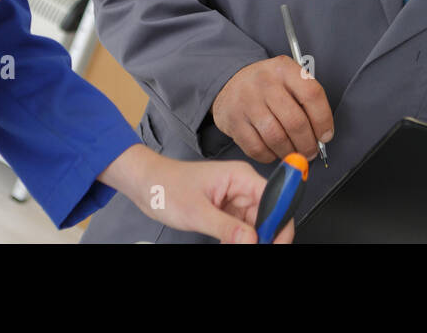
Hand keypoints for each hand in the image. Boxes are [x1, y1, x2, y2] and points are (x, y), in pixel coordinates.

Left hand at [99, 144, 293, 243]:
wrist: (146, 184)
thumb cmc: (166, 186)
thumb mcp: (196, 211)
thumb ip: (226, 228)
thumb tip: (253, 241)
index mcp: (241, 177)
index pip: (275, 199)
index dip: (280, 222)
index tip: (276, 243)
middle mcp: (242, 187)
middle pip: (268, 216)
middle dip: (264, 236)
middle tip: (251, 249)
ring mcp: (234, 200)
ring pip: (255, 226)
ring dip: (249, 241)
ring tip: (231, 246)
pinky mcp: (226, 211)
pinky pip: (241, 230)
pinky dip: (238, 242)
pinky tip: (228, 246)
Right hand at [212, 56, 333, 163]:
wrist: (231, 82)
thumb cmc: (268, 85)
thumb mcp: (288, 79)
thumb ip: (306, 100)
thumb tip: (322, 135)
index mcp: (284, 68)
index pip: (312, 95)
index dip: (323, 120)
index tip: (326, 135)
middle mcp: (265, 83)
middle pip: (295, 122)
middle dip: (308, 144)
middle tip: (311, 151)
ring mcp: (247, 102)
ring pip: (277, 138)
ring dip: (290, 152)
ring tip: (294, 153)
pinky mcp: (234, 121)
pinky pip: (257, 148)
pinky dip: (270, 156)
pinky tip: (274, 151)